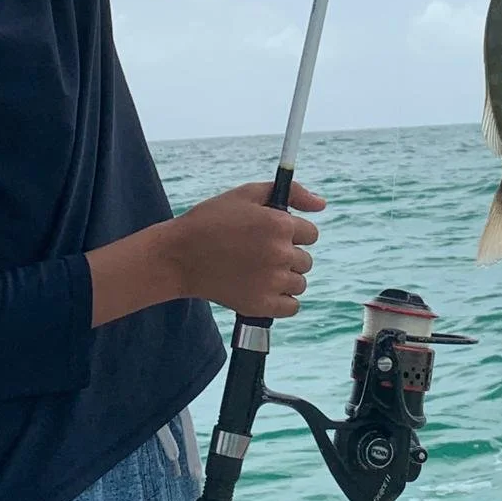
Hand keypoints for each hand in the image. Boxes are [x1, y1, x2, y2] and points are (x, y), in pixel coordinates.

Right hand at [164, 180, 325, 318]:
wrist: (180, 255)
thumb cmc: (212, 219)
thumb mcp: (248, 194)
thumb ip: (291, 194)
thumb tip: (322, 204)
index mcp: (280, 224)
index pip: (311, 233)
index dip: (293, 232)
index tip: (273, 234)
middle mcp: (280, 253)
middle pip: (306, 259)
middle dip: (288, 254)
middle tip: (259, 252)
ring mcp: (272, 281)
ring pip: (300, 283)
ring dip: (285, 277)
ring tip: (259, 270)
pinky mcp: (261, 305)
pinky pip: (292, 306)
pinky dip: (282, 300)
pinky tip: (263, 288)